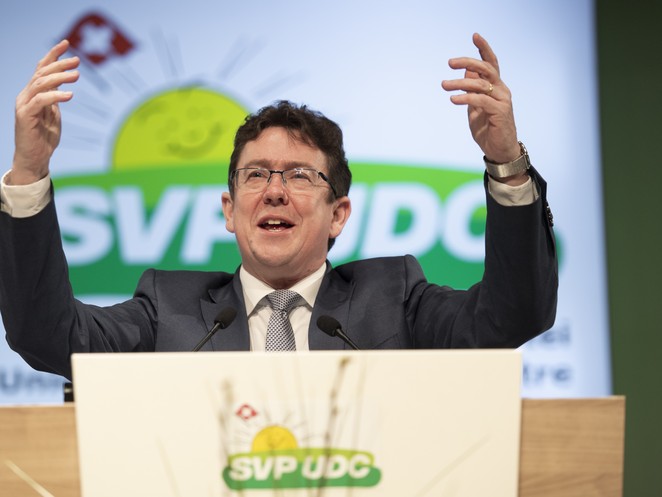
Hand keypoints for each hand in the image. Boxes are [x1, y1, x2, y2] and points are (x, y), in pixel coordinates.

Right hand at [10, 40, 78, 184]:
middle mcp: (25, 95)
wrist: (34, 158)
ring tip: (76, 75)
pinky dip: (55, 96)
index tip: (67, 43)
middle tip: (77, 61)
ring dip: (59, 78)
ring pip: (40, 84)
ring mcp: (24, 105)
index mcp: (33, 93)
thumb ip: (54, 100)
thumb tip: (63, 88)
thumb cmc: (44, 138)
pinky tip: (69, 95)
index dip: (52, 55)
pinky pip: (40, 101)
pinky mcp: (25, 116)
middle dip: (59, 64)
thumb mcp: (53, 115)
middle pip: (41, 73)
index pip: (41, 69)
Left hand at [441, 33, 520, 165]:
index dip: (484, 49)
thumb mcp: (476, 106)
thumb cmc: (487, 129)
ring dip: (460, 83)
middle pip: (487, 68)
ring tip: (444, 85)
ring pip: (482, 84)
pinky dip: (466, 98)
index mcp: (496, 87)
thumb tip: (466, 73)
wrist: (499, 150)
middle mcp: (502, 90)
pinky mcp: (500, 112)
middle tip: (450, 63)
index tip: (475, 35)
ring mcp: (502, 101)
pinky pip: (481, 100)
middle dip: (468, 62)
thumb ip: (472, 90)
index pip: (491, 63)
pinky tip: (453, 100)